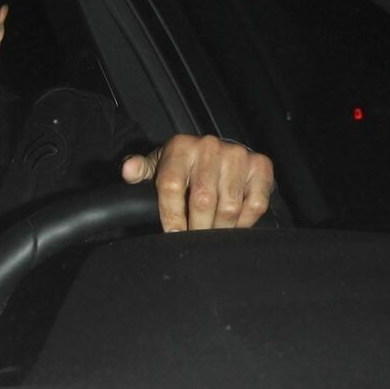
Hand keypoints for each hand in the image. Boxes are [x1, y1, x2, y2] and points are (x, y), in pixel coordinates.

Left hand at [121, 134, 275, 231]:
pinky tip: (232, 226)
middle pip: (203, 200)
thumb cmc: (181, 164)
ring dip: (219, 228)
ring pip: (229, 206)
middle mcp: (209, 147)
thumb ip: (140, 171)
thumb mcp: (156, 165)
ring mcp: (237, 155)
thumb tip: (128, 169)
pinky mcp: (260, 166)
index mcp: (180, 147)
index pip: (171, 186)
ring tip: (211, 235)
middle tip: (193, 241)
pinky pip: (255, 204)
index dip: (171, 215)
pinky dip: (244, 222)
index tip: (172, 234)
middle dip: (197, 228)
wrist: (215, 152)